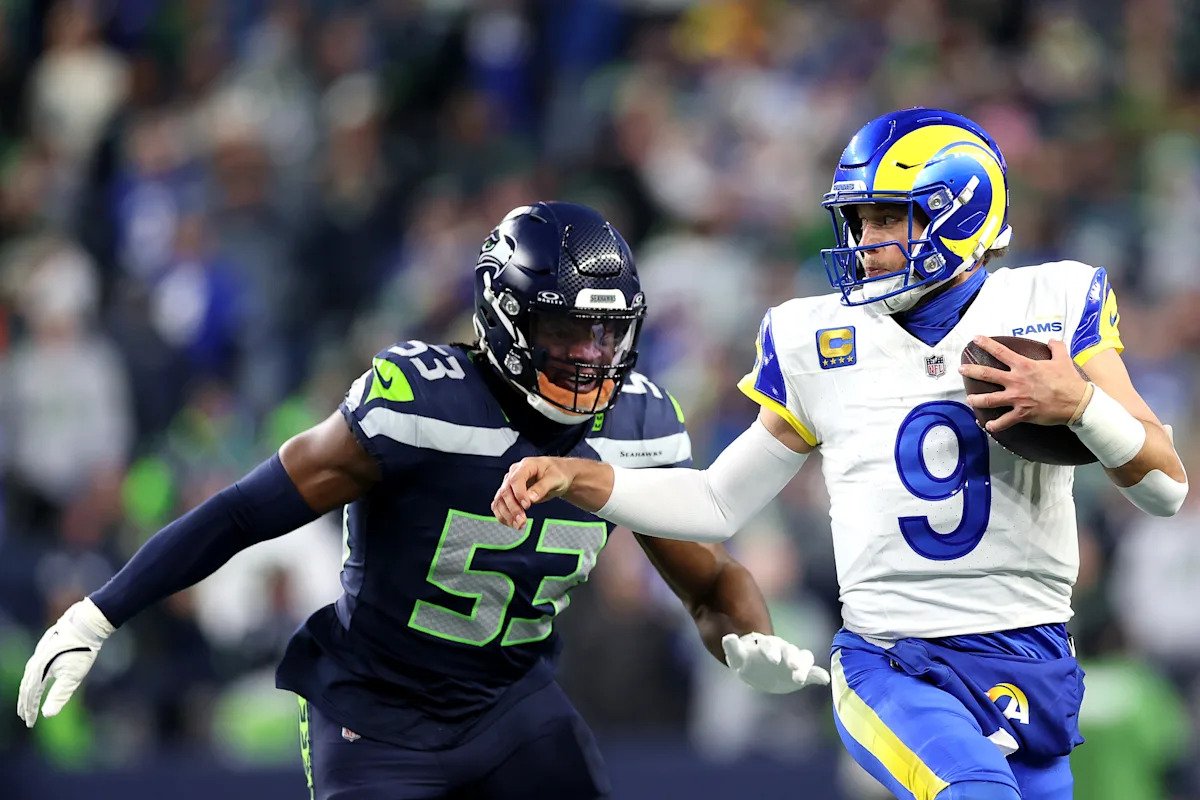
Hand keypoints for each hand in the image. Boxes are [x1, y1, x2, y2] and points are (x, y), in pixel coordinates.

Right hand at [18, 598, 113, 726]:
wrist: (86, 624)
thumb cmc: (81, 650)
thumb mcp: (73, 676)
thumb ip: (59, 695)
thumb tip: (48, 715)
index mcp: (38, 671)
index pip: (30, 696)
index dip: (30, 711)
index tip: (30, 724)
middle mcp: (35, 663)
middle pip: (26, 687)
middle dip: (25, 704)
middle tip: (26, 718)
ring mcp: (39, 655)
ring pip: (29, 678)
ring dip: (28, 692)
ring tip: (29, 704)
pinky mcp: (46, 649)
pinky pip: (35, 669)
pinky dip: (34, 680)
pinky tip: (39, 683)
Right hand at [492, 457, 575, 528]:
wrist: (555, 477)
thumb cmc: (557, 474)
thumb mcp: (555, 479)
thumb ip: (542, 487)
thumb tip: (531, 498)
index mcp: (526, 465)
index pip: (516, 479)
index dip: (519, 493)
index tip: (527, 506)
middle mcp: (514, 474)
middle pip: (506, 491)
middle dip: (513, 508)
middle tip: (522, 521)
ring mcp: (509, 484)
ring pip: (500, 500)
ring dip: (507, 515)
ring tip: (518, 525)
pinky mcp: (508, 495)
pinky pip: (499, 505)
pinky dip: (503, 516)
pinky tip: (512, 523)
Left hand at [721, 632, 830, 693]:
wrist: (756, 671)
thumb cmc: (745, 660)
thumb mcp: (736, 656)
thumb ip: (732, 647)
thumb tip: (728, 637)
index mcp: (766, 645)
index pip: (770, 644)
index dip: (772, 651)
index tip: (773, 661)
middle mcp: (783, 649)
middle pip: (790, 650)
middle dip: (792, 657)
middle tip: (793, 668)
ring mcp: (793, 660)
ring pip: (803, 658)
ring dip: (804, 666)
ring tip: (800, 678)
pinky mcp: (801, 672)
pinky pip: (813, 671)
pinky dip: (818, 674)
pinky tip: (824, 679)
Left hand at [961, 337, 1088, 432]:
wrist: (1077, 402)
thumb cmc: (1069, 380)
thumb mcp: (1063, 359)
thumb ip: (1056, 347)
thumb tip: (1052, 340)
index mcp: (1024, 366)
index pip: (1001, 352)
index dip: (986, 344)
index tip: (975, 339)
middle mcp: (1016, 381)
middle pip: (987, 374)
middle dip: (972, 371)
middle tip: (961, 369)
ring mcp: (1017, 398)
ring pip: (990, 400)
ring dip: (976, 399)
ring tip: (969, 399)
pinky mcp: (1022, 414)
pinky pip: (1004, 421)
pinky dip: (995, 425)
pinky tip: (987, 426)